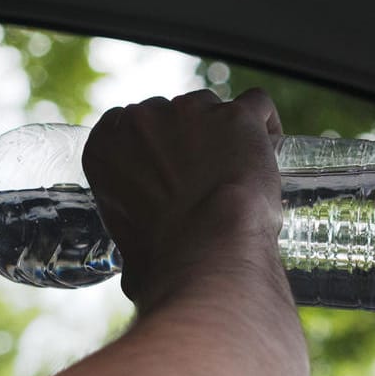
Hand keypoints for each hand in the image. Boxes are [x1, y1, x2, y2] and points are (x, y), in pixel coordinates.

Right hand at [82, 88, 283, 310]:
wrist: (209, 255)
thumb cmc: (167, 263)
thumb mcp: (130, 253)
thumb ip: (133, 241)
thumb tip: (139, 272)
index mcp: (104, 147)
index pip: (124, 125)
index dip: (151, 146)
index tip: (167, 168)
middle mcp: (141, 120)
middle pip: (168, 113)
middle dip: (186, 140)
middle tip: (206, 177)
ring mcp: (190, 112)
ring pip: (210, 107)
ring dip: (223, 131)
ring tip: (241, 170)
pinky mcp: (235, 116)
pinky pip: (256, 104)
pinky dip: (265, 123)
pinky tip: (270, 148)